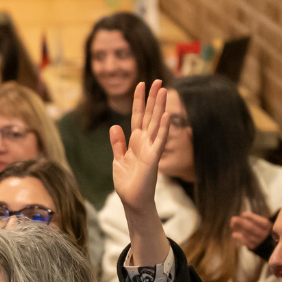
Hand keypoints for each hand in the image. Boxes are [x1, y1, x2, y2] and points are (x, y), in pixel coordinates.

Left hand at [111, 80, 170, 217]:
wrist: (132, 200)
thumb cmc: (127, 182)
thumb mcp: (118, 160)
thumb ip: (118, 143)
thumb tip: (115, 126)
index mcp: (136, 141)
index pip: (138, 116)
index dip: (139, 101)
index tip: (140, 84)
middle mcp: (145, 142)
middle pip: (149, 115)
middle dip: (153, 98)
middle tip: (158, 80)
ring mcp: (151, 148)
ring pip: (156, 123)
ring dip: (160, 107)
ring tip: (164, 90)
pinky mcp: (153, 158)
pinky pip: (159, 140)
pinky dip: (163, 128)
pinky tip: (165, 114)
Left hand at [230, 211, 272, 249]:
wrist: (268, 244)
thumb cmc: (262, 229)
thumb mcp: (262, 222)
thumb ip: (253, 218)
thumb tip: (242, 215)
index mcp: (268, 226)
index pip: (258, 220)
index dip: (249, 216)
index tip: (242, 214)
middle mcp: (264, 234)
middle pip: (250, 227)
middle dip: (240, 222)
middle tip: (233, 219)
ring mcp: (259, 241)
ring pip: (246, 234)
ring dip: (238, 229)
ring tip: (233, 225)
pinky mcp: (254, 247)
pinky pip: (244, 241)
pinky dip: (238, 237)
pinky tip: (234, 234)